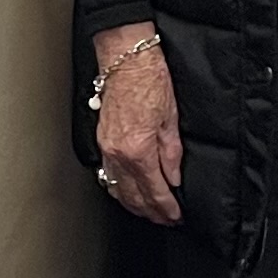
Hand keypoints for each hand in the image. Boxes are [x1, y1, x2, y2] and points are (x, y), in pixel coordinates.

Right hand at [92, 27, 183, 225]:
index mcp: (138, 149)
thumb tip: (174, 176)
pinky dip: (118, 188)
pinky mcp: (101, 140)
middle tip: (165, 219)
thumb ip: (171, 153)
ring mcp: (106, 147)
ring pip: (117, 189)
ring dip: (133, 204)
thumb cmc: (148, 79)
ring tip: (148, 211)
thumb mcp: (171, 118)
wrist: (126, 58)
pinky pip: (107, 174)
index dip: (167, 207)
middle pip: (134, 196)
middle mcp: (118, 153)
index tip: (175, 215)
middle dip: (151, 212)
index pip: (155, 190)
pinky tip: (126, 191)